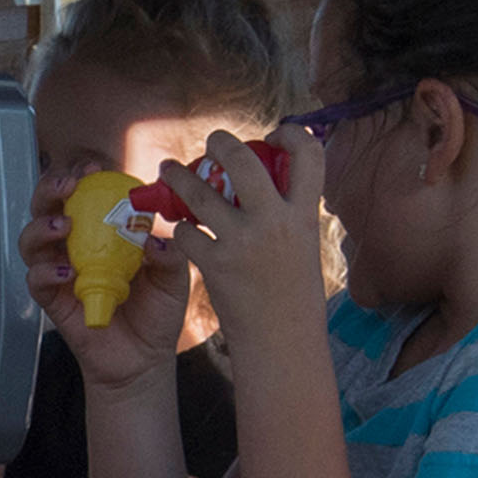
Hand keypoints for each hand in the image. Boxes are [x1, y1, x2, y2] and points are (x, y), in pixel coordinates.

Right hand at [22, 165, 188, 393]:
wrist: (144, 360)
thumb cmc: (156, 313)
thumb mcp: (174, 277)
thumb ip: (170, 253)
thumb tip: (153, 236)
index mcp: (101, 232)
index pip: (83, 194)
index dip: (82, 177)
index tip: (94, 169)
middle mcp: (75, 246)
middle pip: (47, 207)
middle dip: (50, 189)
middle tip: (68, 185)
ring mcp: (60, 272)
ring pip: (31, 240)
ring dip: (42, 226)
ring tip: (64, 225)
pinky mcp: (53, 300)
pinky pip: (36, 280)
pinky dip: (45, 272)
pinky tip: (67, 273)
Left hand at [137, 130, 323, 353]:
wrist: (282, 344)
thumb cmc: (296, 301)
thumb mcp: (305, 249)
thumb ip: (290, 216)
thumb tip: (270, 185)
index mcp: (305, 216)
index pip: (309, 153)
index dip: (291, 134)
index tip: (273, 135)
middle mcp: (275, 222)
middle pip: (244, 159)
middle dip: (221, 142)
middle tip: (211, 143)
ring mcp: (242, 242)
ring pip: (200, 192)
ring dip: (179, 177)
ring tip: (168, 170)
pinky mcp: (214, 263)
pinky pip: (187, 232)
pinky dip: (182, 230)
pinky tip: (183, 232)